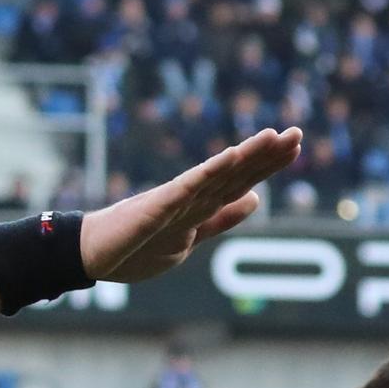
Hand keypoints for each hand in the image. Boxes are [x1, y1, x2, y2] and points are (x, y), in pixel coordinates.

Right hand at [80, 128, 302, 282]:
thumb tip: (255, 200)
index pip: (241, 181)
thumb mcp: (190, 238)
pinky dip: (210, 172)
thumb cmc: (135, 247)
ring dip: (246, 156)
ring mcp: (174, 200)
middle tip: (296, 132)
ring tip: (272, 136)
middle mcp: (191, 197)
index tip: (295, 145)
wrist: (91, 255)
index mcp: (200, 205)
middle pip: (236, 173)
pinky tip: (230, 157)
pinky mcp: (156, 207)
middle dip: (266, 154)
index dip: (268, 164)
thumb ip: (221, 219)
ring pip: (217, 175)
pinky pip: (187, 189)